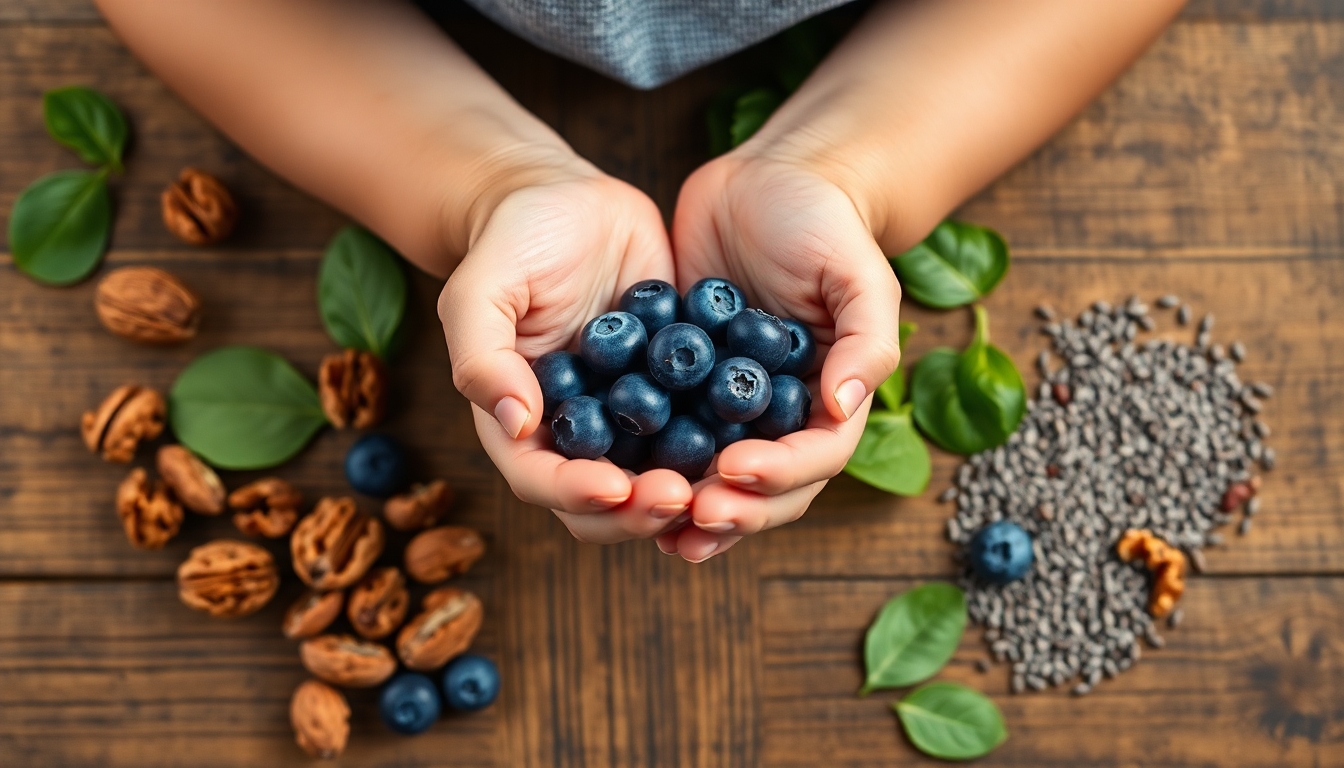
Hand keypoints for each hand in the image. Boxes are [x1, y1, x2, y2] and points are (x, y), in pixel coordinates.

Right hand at [438, 147, 691, 542]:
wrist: (572, 201)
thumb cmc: (513, 240)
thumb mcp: (481, 289)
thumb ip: (482, 356)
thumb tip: (517, 425)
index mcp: (521, 422)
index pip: (541, 479)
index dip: (575, 492)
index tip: (616, 487)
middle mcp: (579, 433)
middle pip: (607, 499)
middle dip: (642, 508)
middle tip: (681, 496)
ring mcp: (632, 417)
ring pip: (662, 476)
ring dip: (693, 490)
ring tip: (725, 480)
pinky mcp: (678, 389)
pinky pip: (706, 425)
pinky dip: (730, 439)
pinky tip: (762, 436)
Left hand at [660, 151, 902, 561]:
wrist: (766, 178)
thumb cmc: (823, 221)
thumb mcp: (859, 273)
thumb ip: (865, 341)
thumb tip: (841, 407)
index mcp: (829, 399)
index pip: (815, 457)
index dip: (779, 474)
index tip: (734, 468)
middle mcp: (781, 415)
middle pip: (765, 488)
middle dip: (732, 509)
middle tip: (690, 512)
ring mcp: (729, 407)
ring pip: (714, 479)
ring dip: (688, 510)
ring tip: (656, 527)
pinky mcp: (683, 387)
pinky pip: (666, 438)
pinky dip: (647, 466)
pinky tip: (615, 482)